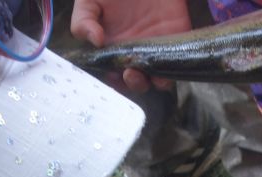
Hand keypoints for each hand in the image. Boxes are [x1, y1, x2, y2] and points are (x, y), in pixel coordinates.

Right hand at [71, 0, 190, 89]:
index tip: (111, 74)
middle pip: (136, 82)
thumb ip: (83, 21)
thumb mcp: (88, 1)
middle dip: (132, 84)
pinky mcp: (176, 39)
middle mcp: (135, 53)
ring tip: (144, 71)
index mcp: (113, 48)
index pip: (113, 75)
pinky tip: (164, 65)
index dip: (112, 80)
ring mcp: (156, 48)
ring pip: (158, 79)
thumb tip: (95, 41)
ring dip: (152, 82)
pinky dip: (173, 69)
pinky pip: (177, 62)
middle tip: (129, 73)